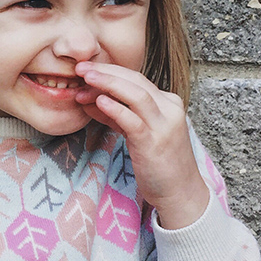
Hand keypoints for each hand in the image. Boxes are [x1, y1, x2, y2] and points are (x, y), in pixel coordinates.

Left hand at [75, 62, 208, 228]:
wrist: (180, 192)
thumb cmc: (158, 162)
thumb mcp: (137, 132)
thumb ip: (117, 115)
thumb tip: (90, 99)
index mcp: (167, 102)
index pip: (135, 78)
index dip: (109, 70)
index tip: (85, 67)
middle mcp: (169, 109)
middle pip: (135, 81)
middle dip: (105, 71)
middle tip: (80, 67)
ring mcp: (164, 125)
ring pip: (136, 95)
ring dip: (108, 83)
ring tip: (85, 78)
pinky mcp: (154, 143)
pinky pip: (133, 120)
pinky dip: (115, 108)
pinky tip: (98, 102)